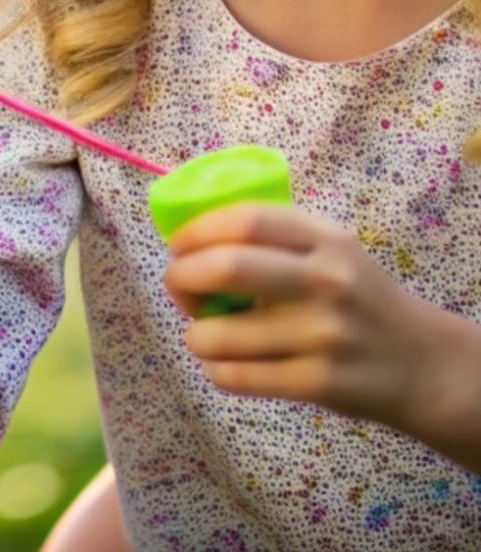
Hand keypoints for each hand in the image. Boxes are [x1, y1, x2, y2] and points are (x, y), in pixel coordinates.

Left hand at [166, 203, 455, 431]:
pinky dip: (216, 370)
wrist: (425, 366)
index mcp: (326, 240)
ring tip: (204, 335)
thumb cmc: (358, 300)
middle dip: (181, 278)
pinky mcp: (319, 383)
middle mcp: (327, 282)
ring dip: (195, 335)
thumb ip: (275, 237)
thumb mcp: (333, 252)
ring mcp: (323, 335)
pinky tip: (225, 365)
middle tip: (179, 287)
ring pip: (218, 334)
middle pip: (225, 268)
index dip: (195, 230)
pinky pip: (237, 376)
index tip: (177, 245)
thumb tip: (190, 239)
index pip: (245, 220)